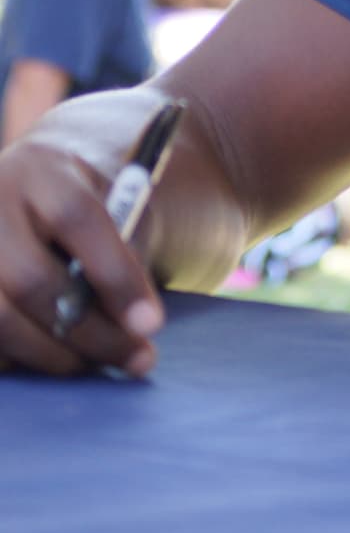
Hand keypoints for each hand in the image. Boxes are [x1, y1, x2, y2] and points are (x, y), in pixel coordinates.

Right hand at [0, 140, 163, 377]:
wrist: (32, 196)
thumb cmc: (87, 205)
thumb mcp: (114, 204)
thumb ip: (123, 250)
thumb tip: (134, 322)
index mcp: (40, 170)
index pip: (75, 217)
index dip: (115, 275)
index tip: (151, 323)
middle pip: (32, 279)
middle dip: (90, 332)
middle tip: (136, 358)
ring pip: (1, 318)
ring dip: (56, 355)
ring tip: (99, 363)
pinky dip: (22, 359)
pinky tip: (56, 356)